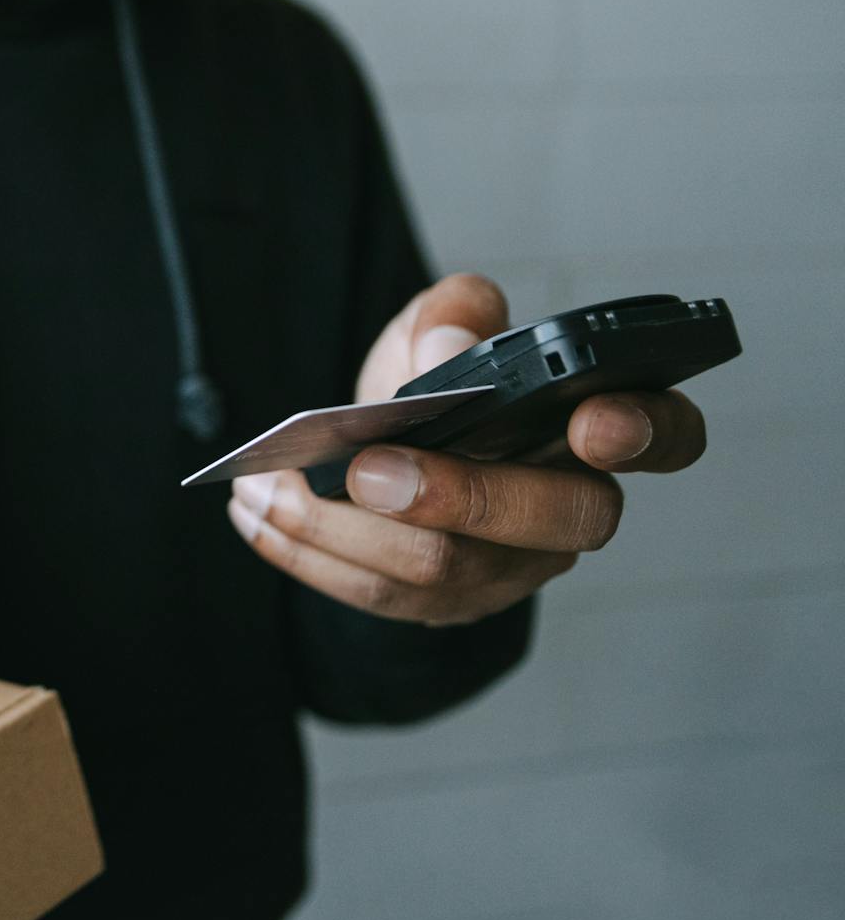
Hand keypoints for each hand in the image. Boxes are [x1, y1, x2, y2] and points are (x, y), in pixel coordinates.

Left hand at [226, 274, 707, 624]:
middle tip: (371, 468)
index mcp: (596, 430)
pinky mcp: (446, 605)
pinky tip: (255, 513)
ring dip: (345, 530)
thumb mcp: (440, 329)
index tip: (593, 419)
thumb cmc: (438, 390)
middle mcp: (570, 508)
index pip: (663, 436)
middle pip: (549, 519)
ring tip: (269, 489)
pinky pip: (379, 597)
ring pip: (446, 569)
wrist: (393, 454)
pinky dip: (307, 553)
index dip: (642, 432)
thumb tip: (446, 341)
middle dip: (458, 495)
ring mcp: (512, 568)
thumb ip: (452, 314)